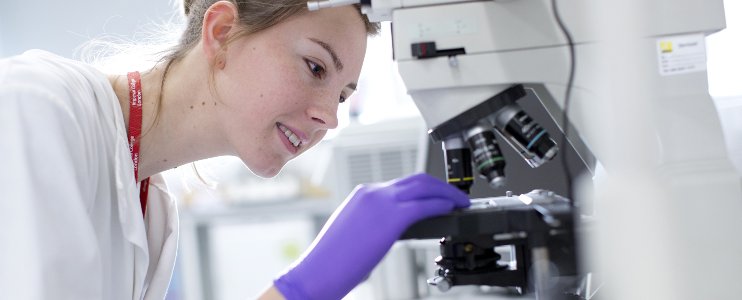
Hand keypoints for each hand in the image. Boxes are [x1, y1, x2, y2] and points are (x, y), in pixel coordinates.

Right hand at [273, 173, 469, 299]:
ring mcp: (382, 202)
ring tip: (460, 201)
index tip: (437, 196)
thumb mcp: (356, 230)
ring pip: (424, 187)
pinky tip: (452, 209)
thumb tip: (398, 226)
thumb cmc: (332, 259)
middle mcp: (373, 192)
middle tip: (456, 195)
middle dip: (440, 185)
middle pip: (416, 179)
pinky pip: (425, 205)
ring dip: (446, 193)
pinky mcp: (391, 218)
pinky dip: (442, 204)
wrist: (318, 271)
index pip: (402, 184)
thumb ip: (376, 221)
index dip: (425, 189)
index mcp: (364, 194)